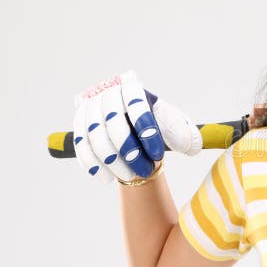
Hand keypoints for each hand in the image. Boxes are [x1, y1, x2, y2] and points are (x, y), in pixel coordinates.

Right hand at [72, 70, 202, 183]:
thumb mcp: (176, 126)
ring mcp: (90, 109)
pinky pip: (81, 146)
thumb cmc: (159, 127)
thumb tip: (187, 146)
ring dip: (113, 161)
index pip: (137, 105)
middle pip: (114, 123)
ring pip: (95, 136)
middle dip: (130, 151)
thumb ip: (184, 134)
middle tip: (145, 170)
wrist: (136, 131)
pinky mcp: (79, 126)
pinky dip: (93, 164)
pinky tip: (108, 178)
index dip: (147, 131)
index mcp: (134, 88)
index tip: (158, 154)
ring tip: (131, 176)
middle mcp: (108, 94)